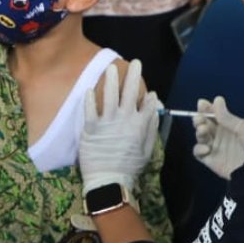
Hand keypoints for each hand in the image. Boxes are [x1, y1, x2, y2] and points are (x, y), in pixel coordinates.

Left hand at [80, 59, 158, 193]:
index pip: (147, 104)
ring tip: (111, 67)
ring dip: (111, 79)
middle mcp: (125, 119)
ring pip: (110, 95)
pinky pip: (90, 109)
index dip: (149, 95)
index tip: (150, 90)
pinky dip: (90, 98)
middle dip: (133, 75)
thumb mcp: (147, 150)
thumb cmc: (130, 167)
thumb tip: (154, 107)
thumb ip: (151, 127)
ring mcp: (108, 122)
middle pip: (130, 93)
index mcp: (140, 125)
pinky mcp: (91, 127)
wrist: (110, 180)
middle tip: (135, 62)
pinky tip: (89, 88)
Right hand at [192, 95, 243, 179]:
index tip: (202, 103)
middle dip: (199, 120)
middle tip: (200, 119)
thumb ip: (226, 117)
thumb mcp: (242, 127)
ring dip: (199, 132)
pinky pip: (198, 154)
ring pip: (200, 138)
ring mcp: (216, 149)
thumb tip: (216, 99)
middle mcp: (221, 136)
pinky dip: (198, 149)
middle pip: (204, 126)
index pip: (214, 116)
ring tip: (203, 130)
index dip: (206, 109)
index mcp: (230, 126)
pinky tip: (206, 147)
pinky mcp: (212, 161)